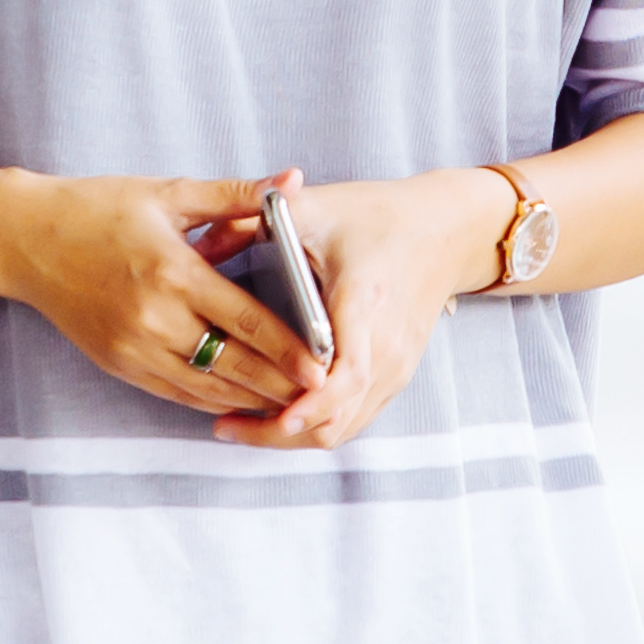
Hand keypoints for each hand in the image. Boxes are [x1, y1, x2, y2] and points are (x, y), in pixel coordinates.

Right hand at [0, 172, 317, 418]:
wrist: (24, 239)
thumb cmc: (98, 208)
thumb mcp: (169, 193)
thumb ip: (236, 194)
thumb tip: (294, 180)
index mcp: (172, 271)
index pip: (245, 320)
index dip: (289, 347)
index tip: (324, 365)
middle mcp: (154, 317)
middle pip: (232, 364)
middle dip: (280, 384)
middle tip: (322, 395)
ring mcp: (133, 347)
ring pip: (205, 387)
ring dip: (250, 399)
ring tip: (292, 406)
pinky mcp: (117, 364)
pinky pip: (175, 393)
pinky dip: (211, 400)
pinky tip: (242, 401)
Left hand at [225, 169, 510, 449]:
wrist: (448, 229)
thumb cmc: (379, 216)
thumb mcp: (315, 207)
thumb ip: (251, 222)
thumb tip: (196, 246)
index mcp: (365, 303)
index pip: (346, 375)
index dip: (308, 404)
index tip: (267, 415)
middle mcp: (387, 346)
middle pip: (337, 418)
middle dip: (279, 432)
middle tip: (224, 425)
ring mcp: (396, 367)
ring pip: (344, 428)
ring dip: (293, 435)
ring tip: (240, 424)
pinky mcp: (396, 375)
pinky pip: (354, 419)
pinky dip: (315, 425)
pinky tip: (277, 413)